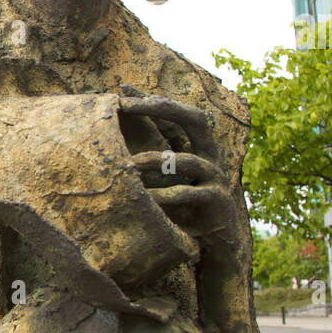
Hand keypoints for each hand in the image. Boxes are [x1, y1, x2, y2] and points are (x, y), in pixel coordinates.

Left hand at [117, 92, 236, 244]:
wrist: (214, 245)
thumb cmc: (184, 209)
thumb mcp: (168, 181)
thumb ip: (152, 160)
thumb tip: (116, 141)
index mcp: (196, 147)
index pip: (175, 114)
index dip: (151, 99)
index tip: (122, 87)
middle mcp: (209, 155)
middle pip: (193, 119)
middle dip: (163, 108)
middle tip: (129, 106)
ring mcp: (215, 176)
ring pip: (185, 160)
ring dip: (154, 160)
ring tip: (130, 164)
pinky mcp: (216, 200)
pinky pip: (189, 194)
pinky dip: (166, 195)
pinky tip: (147, 198)